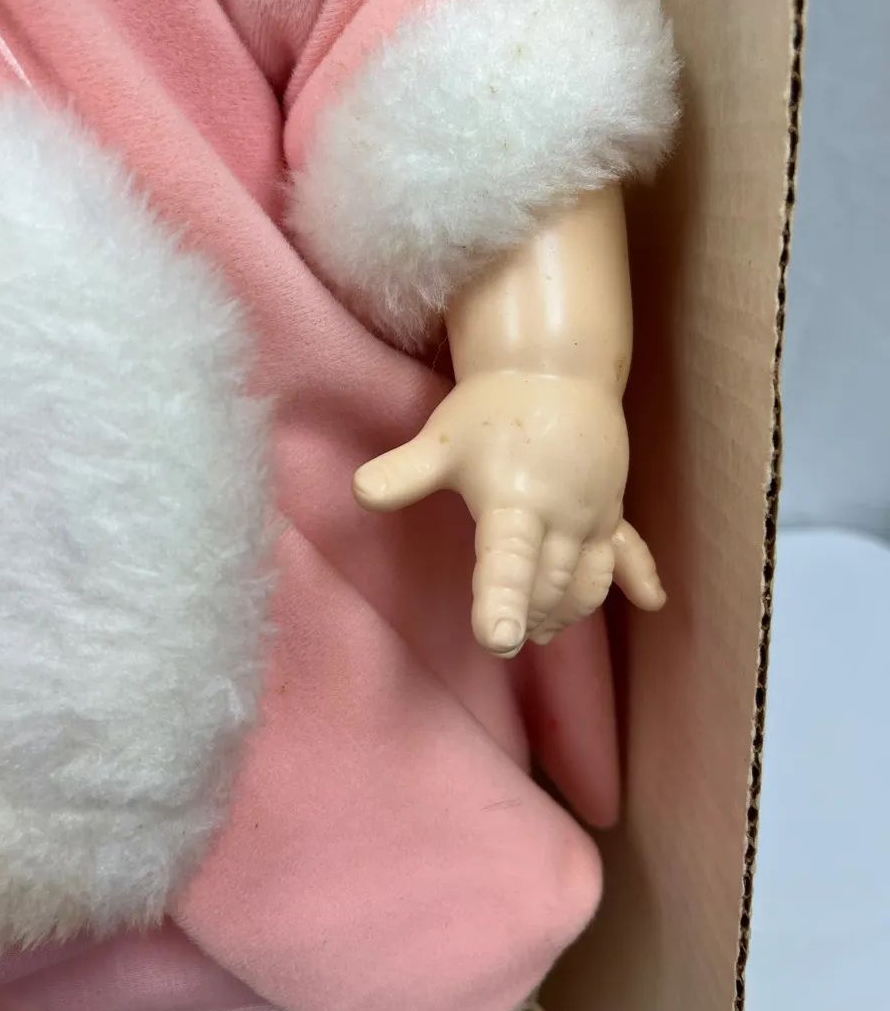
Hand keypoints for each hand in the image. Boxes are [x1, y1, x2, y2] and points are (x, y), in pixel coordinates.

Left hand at [353, 370, 663, 655]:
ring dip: (567, 609)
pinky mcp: (611, 509)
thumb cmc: (490, 408)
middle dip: (530, 614)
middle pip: (549, 584)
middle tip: (507, 636)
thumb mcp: (441, 440)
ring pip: (587, 579)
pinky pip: (628, 549)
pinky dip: (638, 575)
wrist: (554, 367)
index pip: (506, 560)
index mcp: (513, 501)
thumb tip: (360, 491)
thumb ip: (403, 472)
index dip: (501, 601)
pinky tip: (651, 601)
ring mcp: (591, 513)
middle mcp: (560, 514)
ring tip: (542, 629)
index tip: (499, 642)